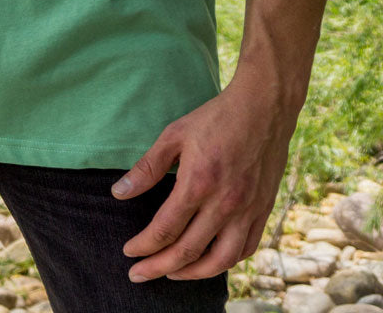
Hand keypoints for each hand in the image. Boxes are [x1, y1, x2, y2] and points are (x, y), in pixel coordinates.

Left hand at [111, 74, 296, 281]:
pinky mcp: (263, 210)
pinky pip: (245, 249)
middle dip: (158, 268)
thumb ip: (147, 167)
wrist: (264, 107)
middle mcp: (224, 204)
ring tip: (171, 274)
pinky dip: (225, 262)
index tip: (129, 251)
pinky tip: (209, 260)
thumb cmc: (216, 117)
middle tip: (137, 275)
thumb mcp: (175, 135)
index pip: (165, 229)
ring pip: (220, 261)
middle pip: (187, 252)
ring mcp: (247, 210)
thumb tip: (118, 193)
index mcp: (198, 183)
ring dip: (192, 274)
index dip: (144, 246)